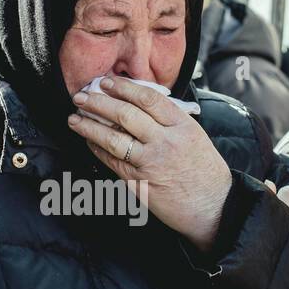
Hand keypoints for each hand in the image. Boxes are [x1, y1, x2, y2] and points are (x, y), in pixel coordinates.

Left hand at [68, 77, 232, 251]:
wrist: (213, 207)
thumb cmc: (205, 171)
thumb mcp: (194, 135)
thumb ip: (170, 119)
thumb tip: (139, 102)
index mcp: (182, 125)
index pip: (148, 98)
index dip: (123, 88)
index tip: (107, 82)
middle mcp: (165, 142)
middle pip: (125, 115)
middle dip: (98, 103)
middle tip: (81, 97)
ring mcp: (151, 163)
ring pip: (113, 139)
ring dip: (89, 127)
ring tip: (74, 119)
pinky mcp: (140, 183)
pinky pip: (112, 162)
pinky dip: (97, 150)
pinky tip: (89, 142)